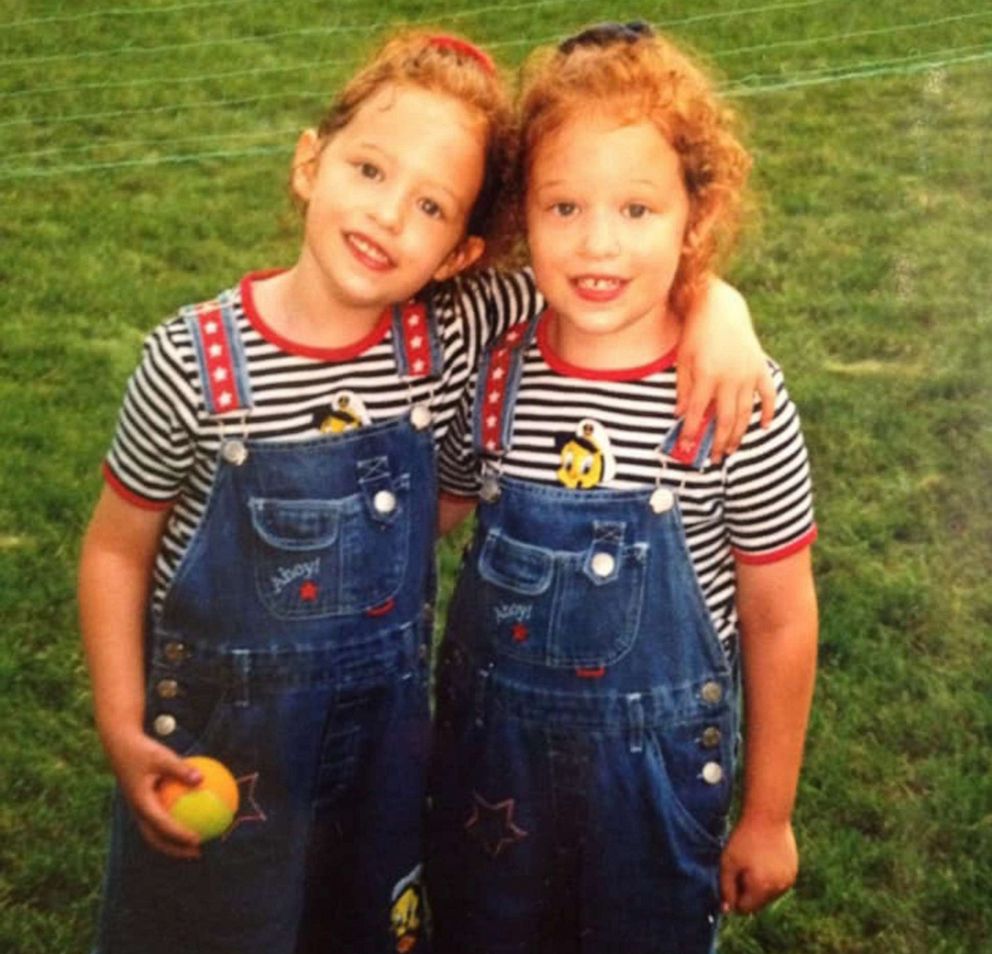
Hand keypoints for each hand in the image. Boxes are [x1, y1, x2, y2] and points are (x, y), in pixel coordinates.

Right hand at [103, 728, 204, 858]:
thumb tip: (201, 779)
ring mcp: (138, 809)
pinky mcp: (141, 804)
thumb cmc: (143, 750)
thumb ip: (181, 769)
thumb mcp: (162, 757)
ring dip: (173, 842)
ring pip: (155, 833)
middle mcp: (138, 810)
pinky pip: (158, 819)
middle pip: (156, 839)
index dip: (179, 835)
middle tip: (198, 852)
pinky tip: (191, 818)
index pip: (162, 825)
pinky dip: (172, 825)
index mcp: (141, 803)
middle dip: (175, 849)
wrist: (120, 746)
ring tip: (195, 845)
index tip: (198, 840)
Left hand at [676, 279, 775, 462]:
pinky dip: (768, 411)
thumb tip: (680, 415)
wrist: (720, 307)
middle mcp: (730, 378)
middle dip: (717, 442)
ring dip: (738, 434)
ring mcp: (748, 374)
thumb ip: (683, 389)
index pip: (697, 414)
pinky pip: (768, 394)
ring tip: (730, 449)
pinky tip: (764, 427)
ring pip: (745, 412)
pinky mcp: (760, 367)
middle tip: (712, 458)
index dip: (691, 434)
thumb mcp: (683, 360)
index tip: (685, 449)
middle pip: (725, 419)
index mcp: (707, 376)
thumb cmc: (695, 333)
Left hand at [719, 815, 797, 914]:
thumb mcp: (728, 862)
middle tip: (742, 864)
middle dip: (747, 890)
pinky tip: (765, 855)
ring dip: (759, 884)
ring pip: (768, 893)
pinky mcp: (794, 871)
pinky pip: (778, 882)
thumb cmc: (744, 838)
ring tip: (754, 858)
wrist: (768, 816)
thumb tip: (727, 910)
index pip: (744, 908)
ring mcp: (789, 880)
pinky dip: (770, 875)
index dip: (734, 894)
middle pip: (757, 903)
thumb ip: (725, 888)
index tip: (732, 874)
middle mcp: (779, 889)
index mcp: (761, 889)